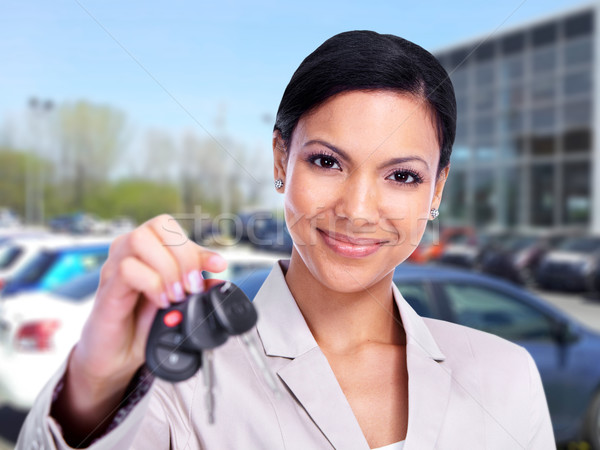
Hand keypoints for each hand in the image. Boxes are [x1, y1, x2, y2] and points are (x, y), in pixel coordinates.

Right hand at [52, 214, 227, 442]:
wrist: (117, 356)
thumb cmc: (142, 323)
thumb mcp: (178, 302)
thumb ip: (198, 289)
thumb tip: (219, 280)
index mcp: (149, 249)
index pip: (172, 227)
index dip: (198, 245)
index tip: (217, 265)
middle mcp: (129, 251)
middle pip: (158, 224)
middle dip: (184, 255)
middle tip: (191, 286)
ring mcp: (114, 267)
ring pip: (140, 240)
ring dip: (167, 268)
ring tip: (176, 295)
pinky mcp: (107, 289)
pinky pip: (127, 269)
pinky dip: (152, 284)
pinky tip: (160, 302)